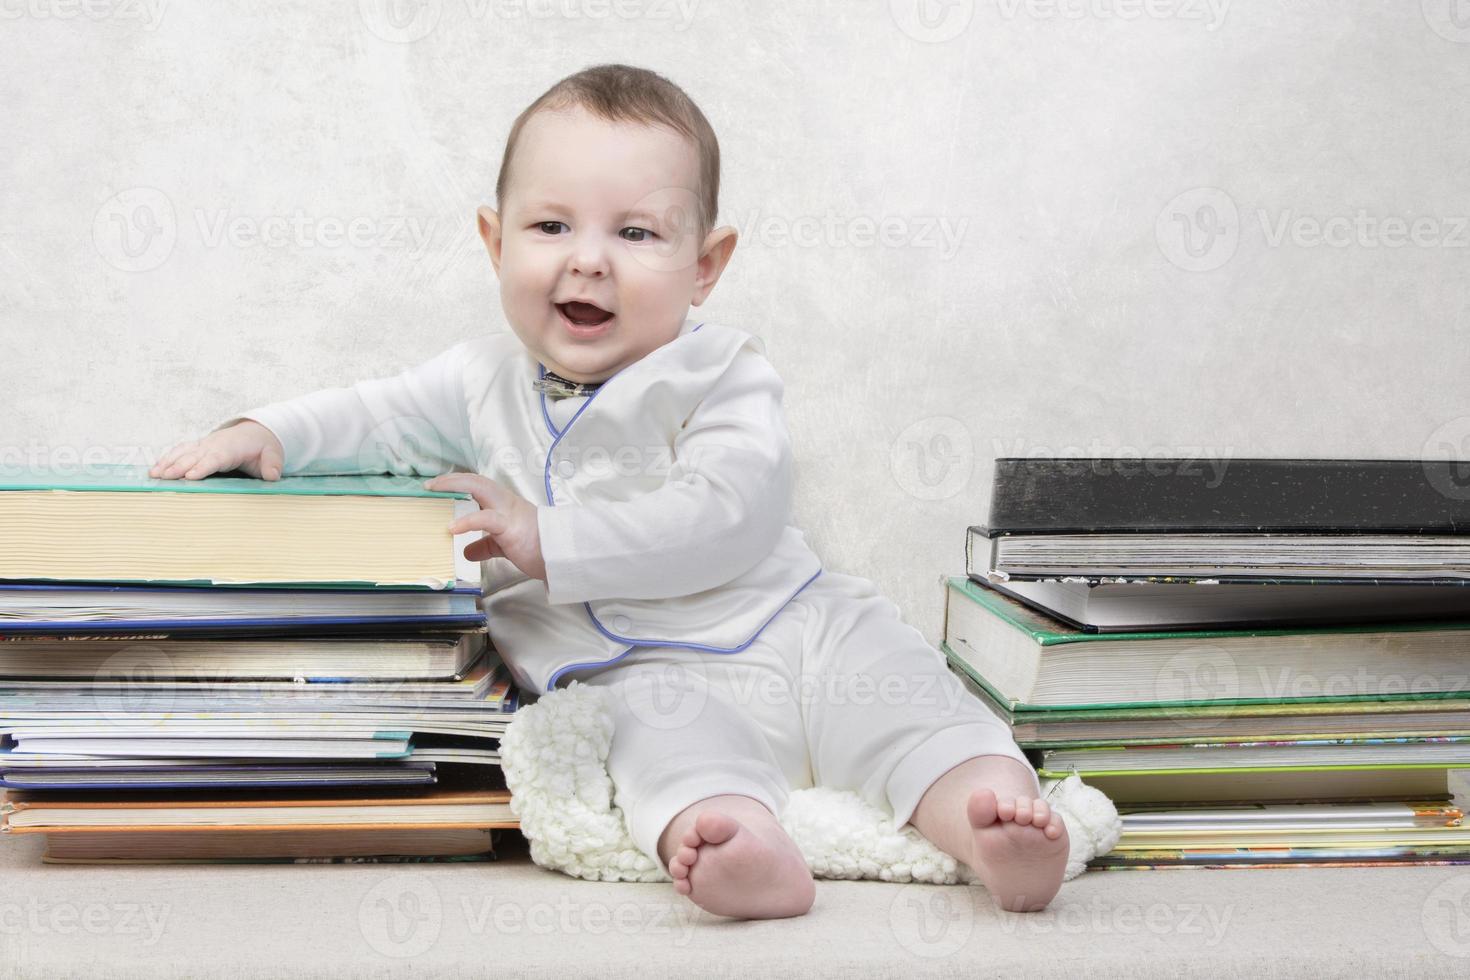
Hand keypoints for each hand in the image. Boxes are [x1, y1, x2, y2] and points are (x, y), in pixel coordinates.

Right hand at [149, 420, 285, 481]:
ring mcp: (203, 444)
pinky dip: (167, 459)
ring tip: (154, 475)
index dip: (203, 467)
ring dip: (168, 462)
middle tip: (164, 478)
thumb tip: (272, 475)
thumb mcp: (273, 454)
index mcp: (231, 448)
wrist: (255, 432)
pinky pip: (179, 451)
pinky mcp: (197, 447)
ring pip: (183, 453)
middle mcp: (214, 445)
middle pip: (194, 456)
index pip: (215, 458)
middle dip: (178, 467)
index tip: (190, 476)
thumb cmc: (263, 447)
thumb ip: (273, 464)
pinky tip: (155, 469)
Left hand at [427, 473, 545, 582]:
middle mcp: (505, 502)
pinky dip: (467, 522)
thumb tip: (467, 551)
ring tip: (435, 490)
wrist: (561, 555)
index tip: (437, 486)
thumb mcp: (504, 544)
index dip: (457, 483)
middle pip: (476, 481)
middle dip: (452, 479)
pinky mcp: (510, 527)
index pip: (478, 486)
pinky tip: (452, 528)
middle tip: (430, 485)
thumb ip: (486, 545)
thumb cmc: (538, 547)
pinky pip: (486, 519)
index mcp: (504, 504)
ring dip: (456, 485)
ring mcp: (508, 512)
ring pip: (480, 488)